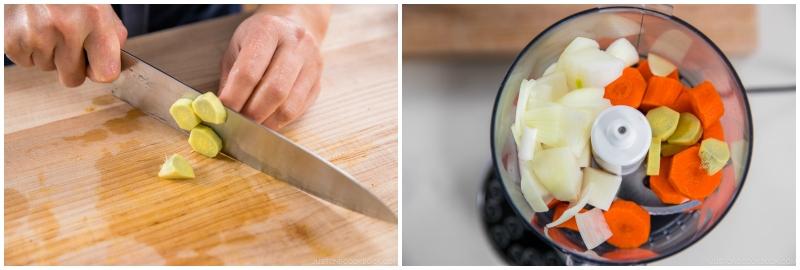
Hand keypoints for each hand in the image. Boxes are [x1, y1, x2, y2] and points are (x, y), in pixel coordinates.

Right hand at [4, 4, 126, 86]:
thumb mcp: (99, 5)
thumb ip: (111, 35)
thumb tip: (111, 66)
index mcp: (95, 18)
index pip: (106, 73)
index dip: (100, 70)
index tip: (95, 63)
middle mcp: (66, 27)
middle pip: (73, 79)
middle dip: (71, 65)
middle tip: (67, 40)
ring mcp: (36, 34)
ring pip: (47, 69)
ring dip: (49, 54)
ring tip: (47, 26)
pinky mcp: (11, 39)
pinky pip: (26, 62)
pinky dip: (29, 49)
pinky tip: (31, 27)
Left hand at [218, 5, 329, 129]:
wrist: (294, 25)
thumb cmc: (260, 38)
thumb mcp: (237, 47)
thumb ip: (230, 78)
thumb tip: (221, 110)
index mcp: (269, 30)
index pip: (250, 71)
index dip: (235, 96)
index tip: (224, 111)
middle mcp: (296, 44)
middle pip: (275, 90)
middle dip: (253, 113)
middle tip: (238, 123)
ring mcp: (312, 63)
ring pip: (289, 105)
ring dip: (267, 122)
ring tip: (252, 125)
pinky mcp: (318, 82)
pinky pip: (299, 110)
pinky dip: (280, 121)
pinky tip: (267, 120)